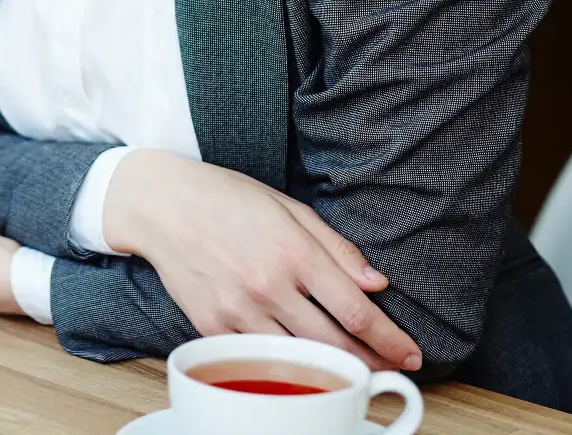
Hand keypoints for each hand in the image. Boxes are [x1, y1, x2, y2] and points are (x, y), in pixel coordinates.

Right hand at [105, 150, 422, 371]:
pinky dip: (286, 368)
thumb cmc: (226, 198)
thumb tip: (377, 283)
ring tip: (357, 374)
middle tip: (392, 371)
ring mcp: (237, 310)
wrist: (160, 204)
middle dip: (371, 363)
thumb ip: (336, 248)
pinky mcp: (212, 327)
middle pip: (335, 344)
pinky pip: (258, 359)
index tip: (411, 353)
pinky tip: (304, 369)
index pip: (357, 311)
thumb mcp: (289, 207)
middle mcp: (268, 285)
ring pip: (299, 359)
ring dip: (333, 371)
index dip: (390, 339)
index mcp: (293, 251)